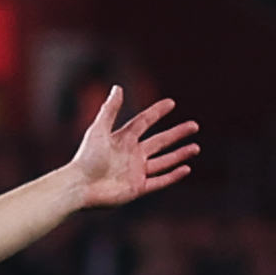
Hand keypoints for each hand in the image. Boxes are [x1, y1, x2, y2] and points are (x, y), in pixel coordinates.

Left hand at [66, 87, 198, 209]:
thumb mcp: (98, 129)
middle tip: (194, 126)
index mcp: (123, 139)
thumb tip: (118, 87)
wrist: (79, 186)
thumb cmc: (86, 157)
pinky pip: (159, 181)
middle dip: (177, 134)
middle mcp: (132, 154)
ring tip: (196, 147)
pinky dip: (173, 176)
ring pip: (164, 161)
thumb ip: (110, 109)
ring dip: (180, 154)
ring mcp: (136, 171)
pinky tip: (186, 168)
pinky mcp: (137, 188)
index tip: (171, 103)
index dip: (157, 112)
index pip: (144, 122)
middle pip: (160, 141)